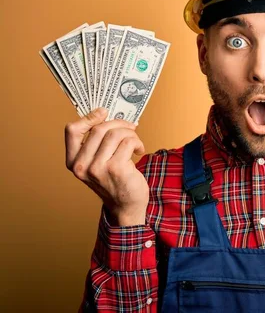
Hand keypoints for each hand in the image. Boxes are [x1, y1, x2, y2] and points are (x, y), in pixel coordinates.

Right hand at [65, 108, 147, 225]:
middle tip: (130, 127)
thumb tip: (108, 114)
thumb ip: (97, 143)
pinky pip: (128, 142)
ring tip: (135, 142)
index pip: (72, 130)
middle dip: (119, 124)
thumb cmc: (114, 181)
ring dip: (130, 134)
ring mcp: (98, 168)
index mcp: (74, 161)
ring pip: (115, 134)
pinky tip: (139, 151)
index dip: (89, 117)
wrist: (126, 206)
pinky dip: (137, 142)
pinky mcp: (116, 169)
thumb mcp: (97, 163)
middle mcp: (82, 166)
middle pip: (99, 128)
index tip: (104, 112)